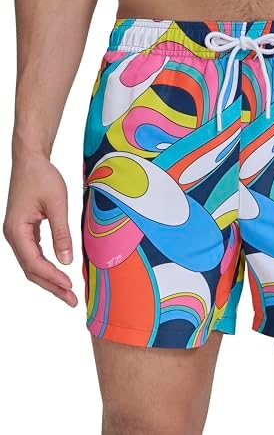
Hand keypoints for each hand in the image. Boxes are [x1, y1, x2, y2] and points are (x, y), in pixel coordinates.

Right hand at [3, 155, 76, 306]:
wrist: (30, 161)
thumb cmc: (43, 178)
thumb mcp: (57, 205)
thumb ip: (61, 234)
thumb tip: (66, 261)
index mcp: (16, 230)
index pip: (35, 263)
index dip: (53, 277)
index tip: (70, 287)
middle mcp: (13, 235)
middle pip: (31, 270)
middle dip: (52, 286)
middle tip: (72, 300)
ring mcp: (17, 234)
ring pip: (32, 264)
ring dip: (49, 279)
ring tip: (67, 293)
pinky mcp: (24, 230)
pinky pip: (34, 255)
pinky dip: (47, 266)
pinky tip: (59, 273)